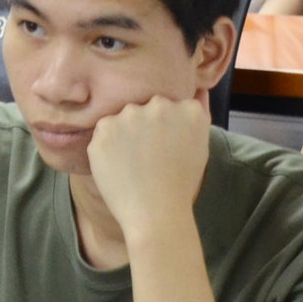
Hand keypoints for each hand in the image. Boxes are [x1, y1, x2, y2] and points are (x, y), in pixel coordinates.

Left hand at [85, 94, 210, 225]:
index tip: (164, 148)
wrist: (155, 213)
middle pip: (144, 107)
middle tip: (146, 157)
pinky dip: (106, 147)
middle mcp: (159, 105)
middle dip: (142, 127)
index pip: (169, 106)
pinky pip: (102, 132)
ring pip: (122, 118)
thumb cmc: (180, 184)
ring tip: (132, 164)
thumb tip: (199, 88)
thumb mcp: (200, 145)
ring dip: (123, 134)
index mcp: (187, 108)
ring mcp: (130, 115)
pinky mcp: (104, 128)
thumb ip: (197, 112)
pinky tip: (118, 166)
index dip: (164, 128)